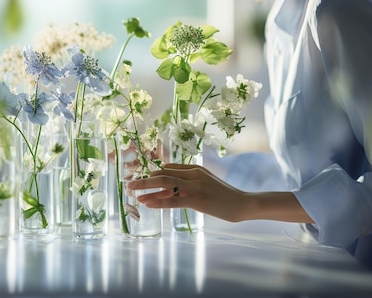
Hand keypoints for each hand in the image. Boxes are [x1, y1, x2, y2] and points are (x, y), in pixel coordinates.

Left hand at [126, 163, 247, 221]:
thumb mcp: (205, 182)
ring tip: (132, 191)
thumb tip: (166, 185)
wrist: (243, 203)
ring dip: (146, 187)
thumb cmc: (223, 195)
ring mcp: (195, 186)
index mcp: (194, 168)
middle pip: (162, 174)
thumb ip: (188, 181)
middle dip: (144, 178)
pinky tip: (146, 202)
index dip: (151, 174)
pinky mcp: (197, 200)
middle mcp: (193, 174)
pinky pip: (173, 200)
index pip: (167, 169)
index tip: (138, 180)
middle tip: (128, 183)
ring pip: (165, 184)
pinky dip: (157, 201)